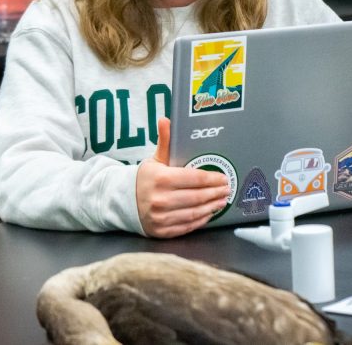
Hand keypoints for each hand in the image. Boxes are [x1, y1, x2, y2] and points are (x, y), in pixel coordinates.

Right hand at [136, 118, 230, 237]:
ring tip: (222, 200)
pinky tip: (208, 213)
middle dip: (215, 193)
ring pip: (194, 213)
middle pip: (197, 197)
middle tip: (227, 189)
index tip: (223, 178)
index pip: (194, 179)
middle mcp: (160, 199)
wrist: (124, 201)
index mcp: (161, 179)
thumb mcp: (155, 159)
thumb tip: (165, 120)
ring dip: (212, 207)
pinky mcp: (162, 231)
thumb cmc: (146, 178)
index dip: (212, 179)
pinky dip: (201, 220)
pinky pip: (187, 226)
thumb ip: (165, 141)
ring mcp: (160, 217)